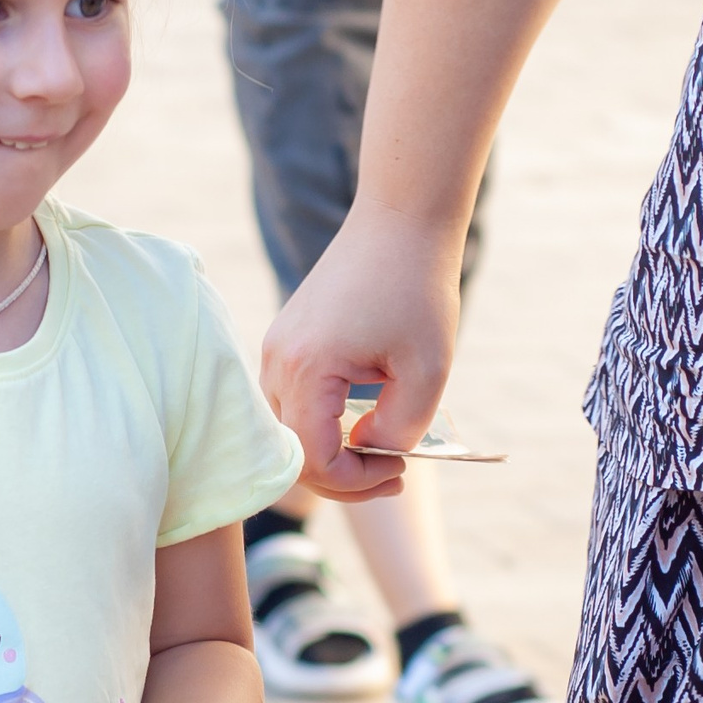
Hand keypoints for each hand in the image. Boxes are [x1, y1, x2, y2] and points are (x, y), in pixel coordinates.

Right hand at [262, 202, 462, 498]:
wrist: (399, 222)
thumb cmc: (417, 289)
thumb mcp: (427, 371)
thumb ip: (400, 430)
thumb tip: (370, 453)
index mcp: (306, 369)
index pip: (313, 460)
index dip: (357, 480)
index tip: (401, 469)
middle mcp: (275, 362)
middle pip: (292, 454)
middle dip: (344, 476)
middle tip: (396, 473)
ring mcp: (274, 350)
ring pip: (287, 433)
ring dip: (331, 453)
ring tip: (382, 451)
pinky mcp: (284, 342)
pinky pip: (291, 403)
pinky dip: (322, 425)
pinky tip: (361, 422)